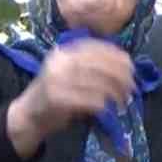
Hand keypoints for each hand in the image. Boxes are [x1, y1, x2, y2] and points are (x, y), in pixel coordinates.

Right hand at [6, 40, 134, 154]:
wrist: (28, 114)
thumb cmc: (56, 92)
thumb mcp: (70, 71)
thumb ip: (92, 65)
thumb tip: (127, 64)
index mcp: (64, 52)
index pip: (97, 48)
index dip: (117, 56)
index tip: (131, 67)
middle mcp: (60, 62)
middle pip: (101, 65)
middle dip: (121, 77)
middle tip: (132, 88)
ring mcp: (57, 79)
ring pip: (99, 83)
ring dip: (116, 93)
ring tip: (123, 101)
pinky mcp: (58, 99)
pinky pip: (91, 100)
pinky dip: (103, 105)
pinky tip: (108, 109)